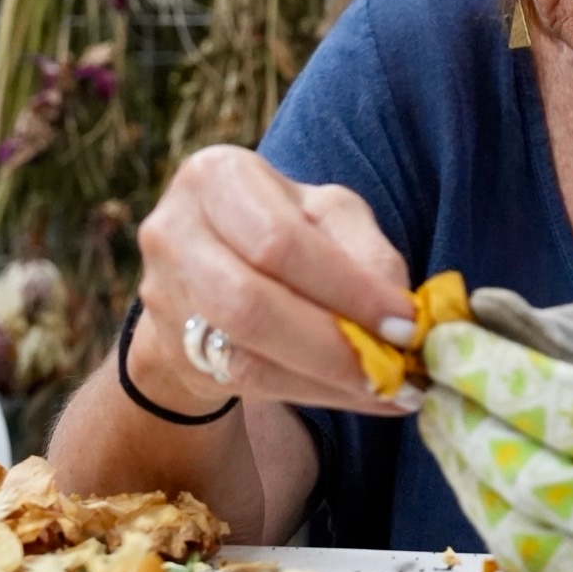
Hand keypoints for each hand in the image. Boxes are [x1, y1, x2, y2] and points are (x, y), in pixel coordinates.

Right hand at [128, 146, 419, 419]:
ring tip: (385, 389)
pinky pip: (246, 382)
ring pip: (246, 356)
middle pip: (253, 304)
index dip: (349, 289)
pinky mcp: (169, 348)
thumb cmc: (280, 228)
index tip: (408, 325)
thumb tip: (403, 314)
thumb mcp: (327, 217)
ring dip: (327, 379)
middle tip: (396, 369)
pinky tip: (354, 394)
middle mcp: (176, 231)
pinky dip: (311, 392)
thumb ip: (367, 254)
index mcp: (219, 176)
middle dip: (335, 345)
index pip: (282, 242)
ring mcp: (164, 294)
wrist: (204, 270)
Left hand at [418, 316, 572, 571]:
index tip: (449, 337)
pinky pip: (530, 555)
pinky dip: (483, 504)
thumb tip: (482, 310)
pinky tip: (466, 459)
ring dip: (465, 469)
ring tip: (442, 413)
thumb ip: (562, 329)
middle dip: (473, 424)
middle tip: (434, 377)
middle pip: (547, 479)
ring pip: (528, 531)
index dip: (503, 375)